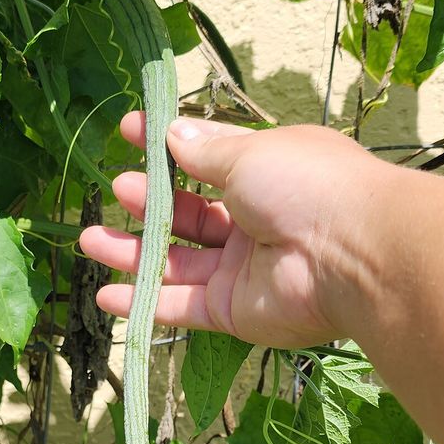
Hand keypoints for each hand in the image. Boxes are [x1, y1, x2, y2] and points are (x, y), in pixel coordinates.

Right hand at [80, 115, 392, 348]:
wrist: (354, 256)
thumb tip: (171, 132)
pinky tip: (106, 294)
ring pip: (176, 262)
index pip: (207, 157)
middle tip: (116, 188)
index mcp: (267, 173)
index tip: (128, 132)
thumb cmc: (309, 186)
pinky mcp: (233, 311)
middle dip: (149, 201)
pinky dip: (143, 302)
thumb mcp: (250, 154)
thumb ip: (204, 151)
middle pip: (188, 214)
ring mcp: (243, 269)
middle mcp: (255, 220)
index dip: (168, 146)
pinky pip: (181, 306)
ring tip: (89, 241)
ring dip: (132, 253)